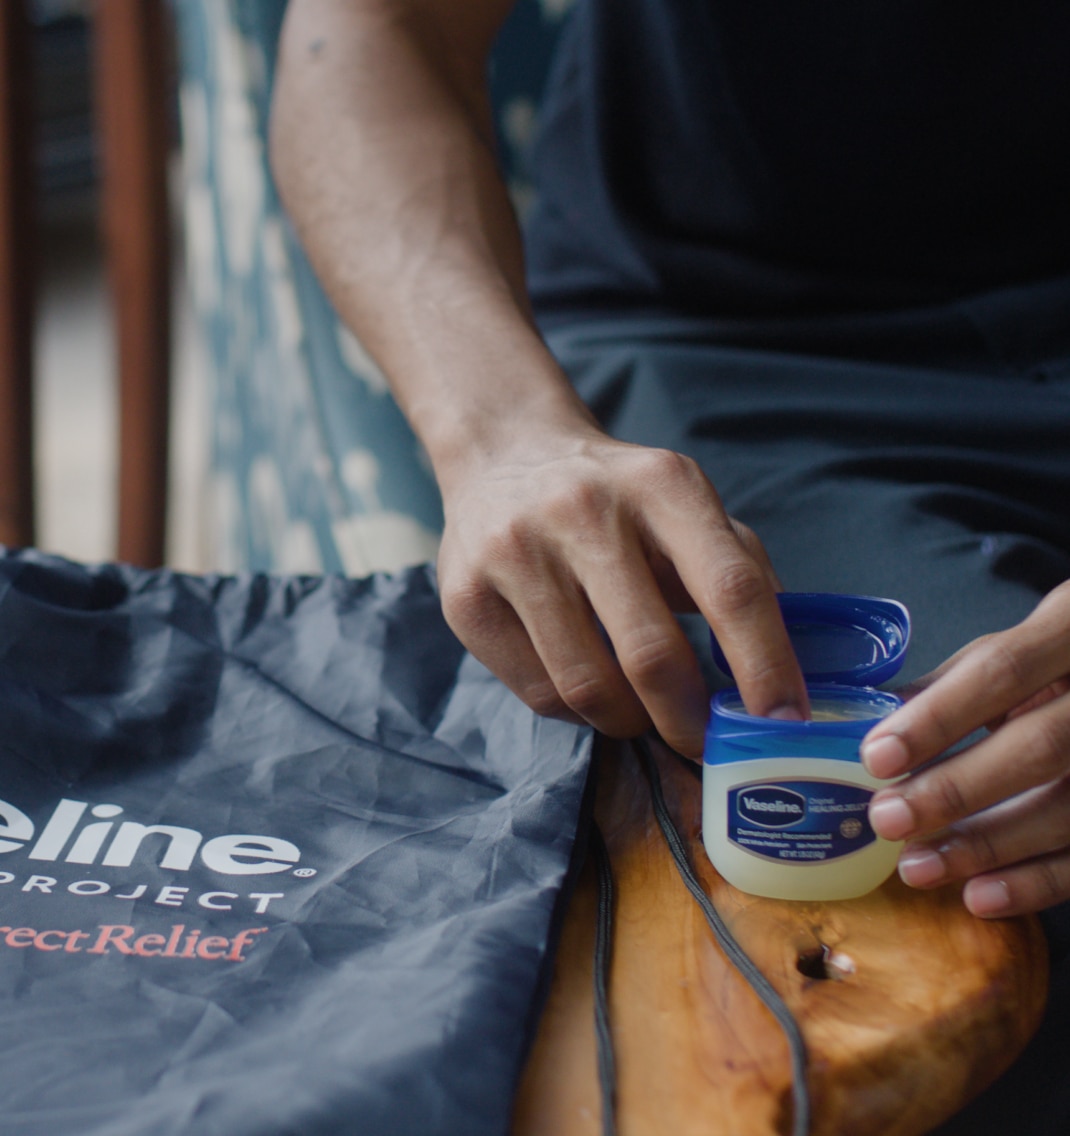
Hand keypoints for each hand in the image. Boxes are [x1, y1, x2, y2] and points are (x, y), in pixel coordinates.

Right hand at [435, 419, 809, 757]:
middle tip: (702, 742)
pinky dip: (576, 712)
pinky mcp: (465, 595)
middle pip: (652, 654)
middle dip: (688, 720)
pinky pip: (537, 693)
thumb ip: (739, 568)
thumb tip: (787, 666)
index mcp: (661, 485)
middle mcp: (584, 511)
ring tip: (638, 712)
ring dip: (628, 721)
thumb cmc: (615, 495)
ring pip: (588, 687)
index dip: (764, 664)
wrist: (504, 453)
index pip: (729, 587)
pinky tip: (587, 687)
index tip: (783, 720)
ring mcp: (516, 551)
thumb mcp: (684, 503)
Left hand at [863, 579, 1069, 916]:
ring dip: (988, 845)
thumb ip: (949, 685)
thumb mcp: (1012, 650)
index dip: (940, 716)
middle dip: (958, 788)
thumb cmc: (1056, 661)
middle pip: (1041, 746)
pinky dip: (1037, 882)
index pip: (1004, 670)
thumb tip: (868, 728)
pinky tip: (980, 896)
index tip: (877, 756)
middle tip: (887, 818)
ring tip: (918, 866)